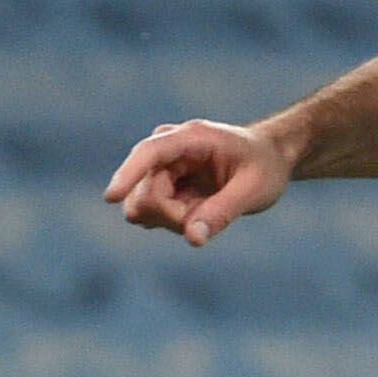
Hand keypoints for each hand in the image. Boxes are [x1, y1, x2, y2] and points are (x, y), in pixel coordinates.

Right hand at [105, 118, 290, 245]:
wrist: (266, 159)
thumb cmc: (264, 167)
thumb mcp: (253, 190)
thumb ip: (222, 212)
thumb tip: (192, 239)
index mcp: (190, 138)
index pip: (149, 153)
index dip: (127, 175)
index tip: (110, 197)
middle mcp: (166, 147)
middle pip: (144, 196)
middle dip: (174, 217)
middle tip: (210, 214)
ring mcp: (158, 166)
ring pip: (142, 208)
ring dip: (174, 220)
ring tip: (208, 207)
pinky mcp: (156, 183)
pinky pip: (150, 214)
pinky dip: (174, 220)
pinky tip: (198, 207)